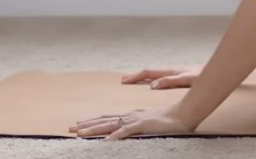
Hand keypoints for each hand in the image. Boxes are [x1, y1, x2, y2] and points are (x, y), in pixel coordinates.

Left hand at [69, 105, 192, 139]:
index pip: (108, 118)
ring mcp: (135, 120)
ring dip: (93, 130)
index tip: (80, 125)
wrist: (184, 114)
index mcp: (132, 116)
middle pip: (104, 120)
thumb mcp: (151, 124)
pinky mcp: (142, 125)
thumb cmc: (171, 120)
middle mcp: (131, 116)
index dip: (93, 122)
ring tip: (79, 134)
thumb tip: (131, 133)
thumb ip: (140, 128)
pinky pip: (125, 132)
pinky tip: (104, 142)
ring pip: (109, 125)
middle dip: (86, 125)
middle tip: (70, 128)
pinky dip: (113, 137)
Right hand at [121, 66, 199, 89]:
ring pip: (156, 73)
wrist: (219, 70)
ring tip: (134, 80)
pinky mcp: (182, 75)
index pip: (148, 73)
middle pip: (150, 71)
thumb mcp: (186, 80)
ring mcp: (177, 72)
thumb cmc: (204, 76)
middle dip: (136, 76)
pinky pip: (163, 75)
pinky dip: (154, 78)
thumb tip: (152, 85)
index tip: (123, 81)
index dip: (135, 77)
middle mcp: (172, 70)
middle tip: (123, 80)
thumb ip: (170, 81)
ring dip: (144, 76)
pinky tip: (155, 82)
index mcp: (171, 71)